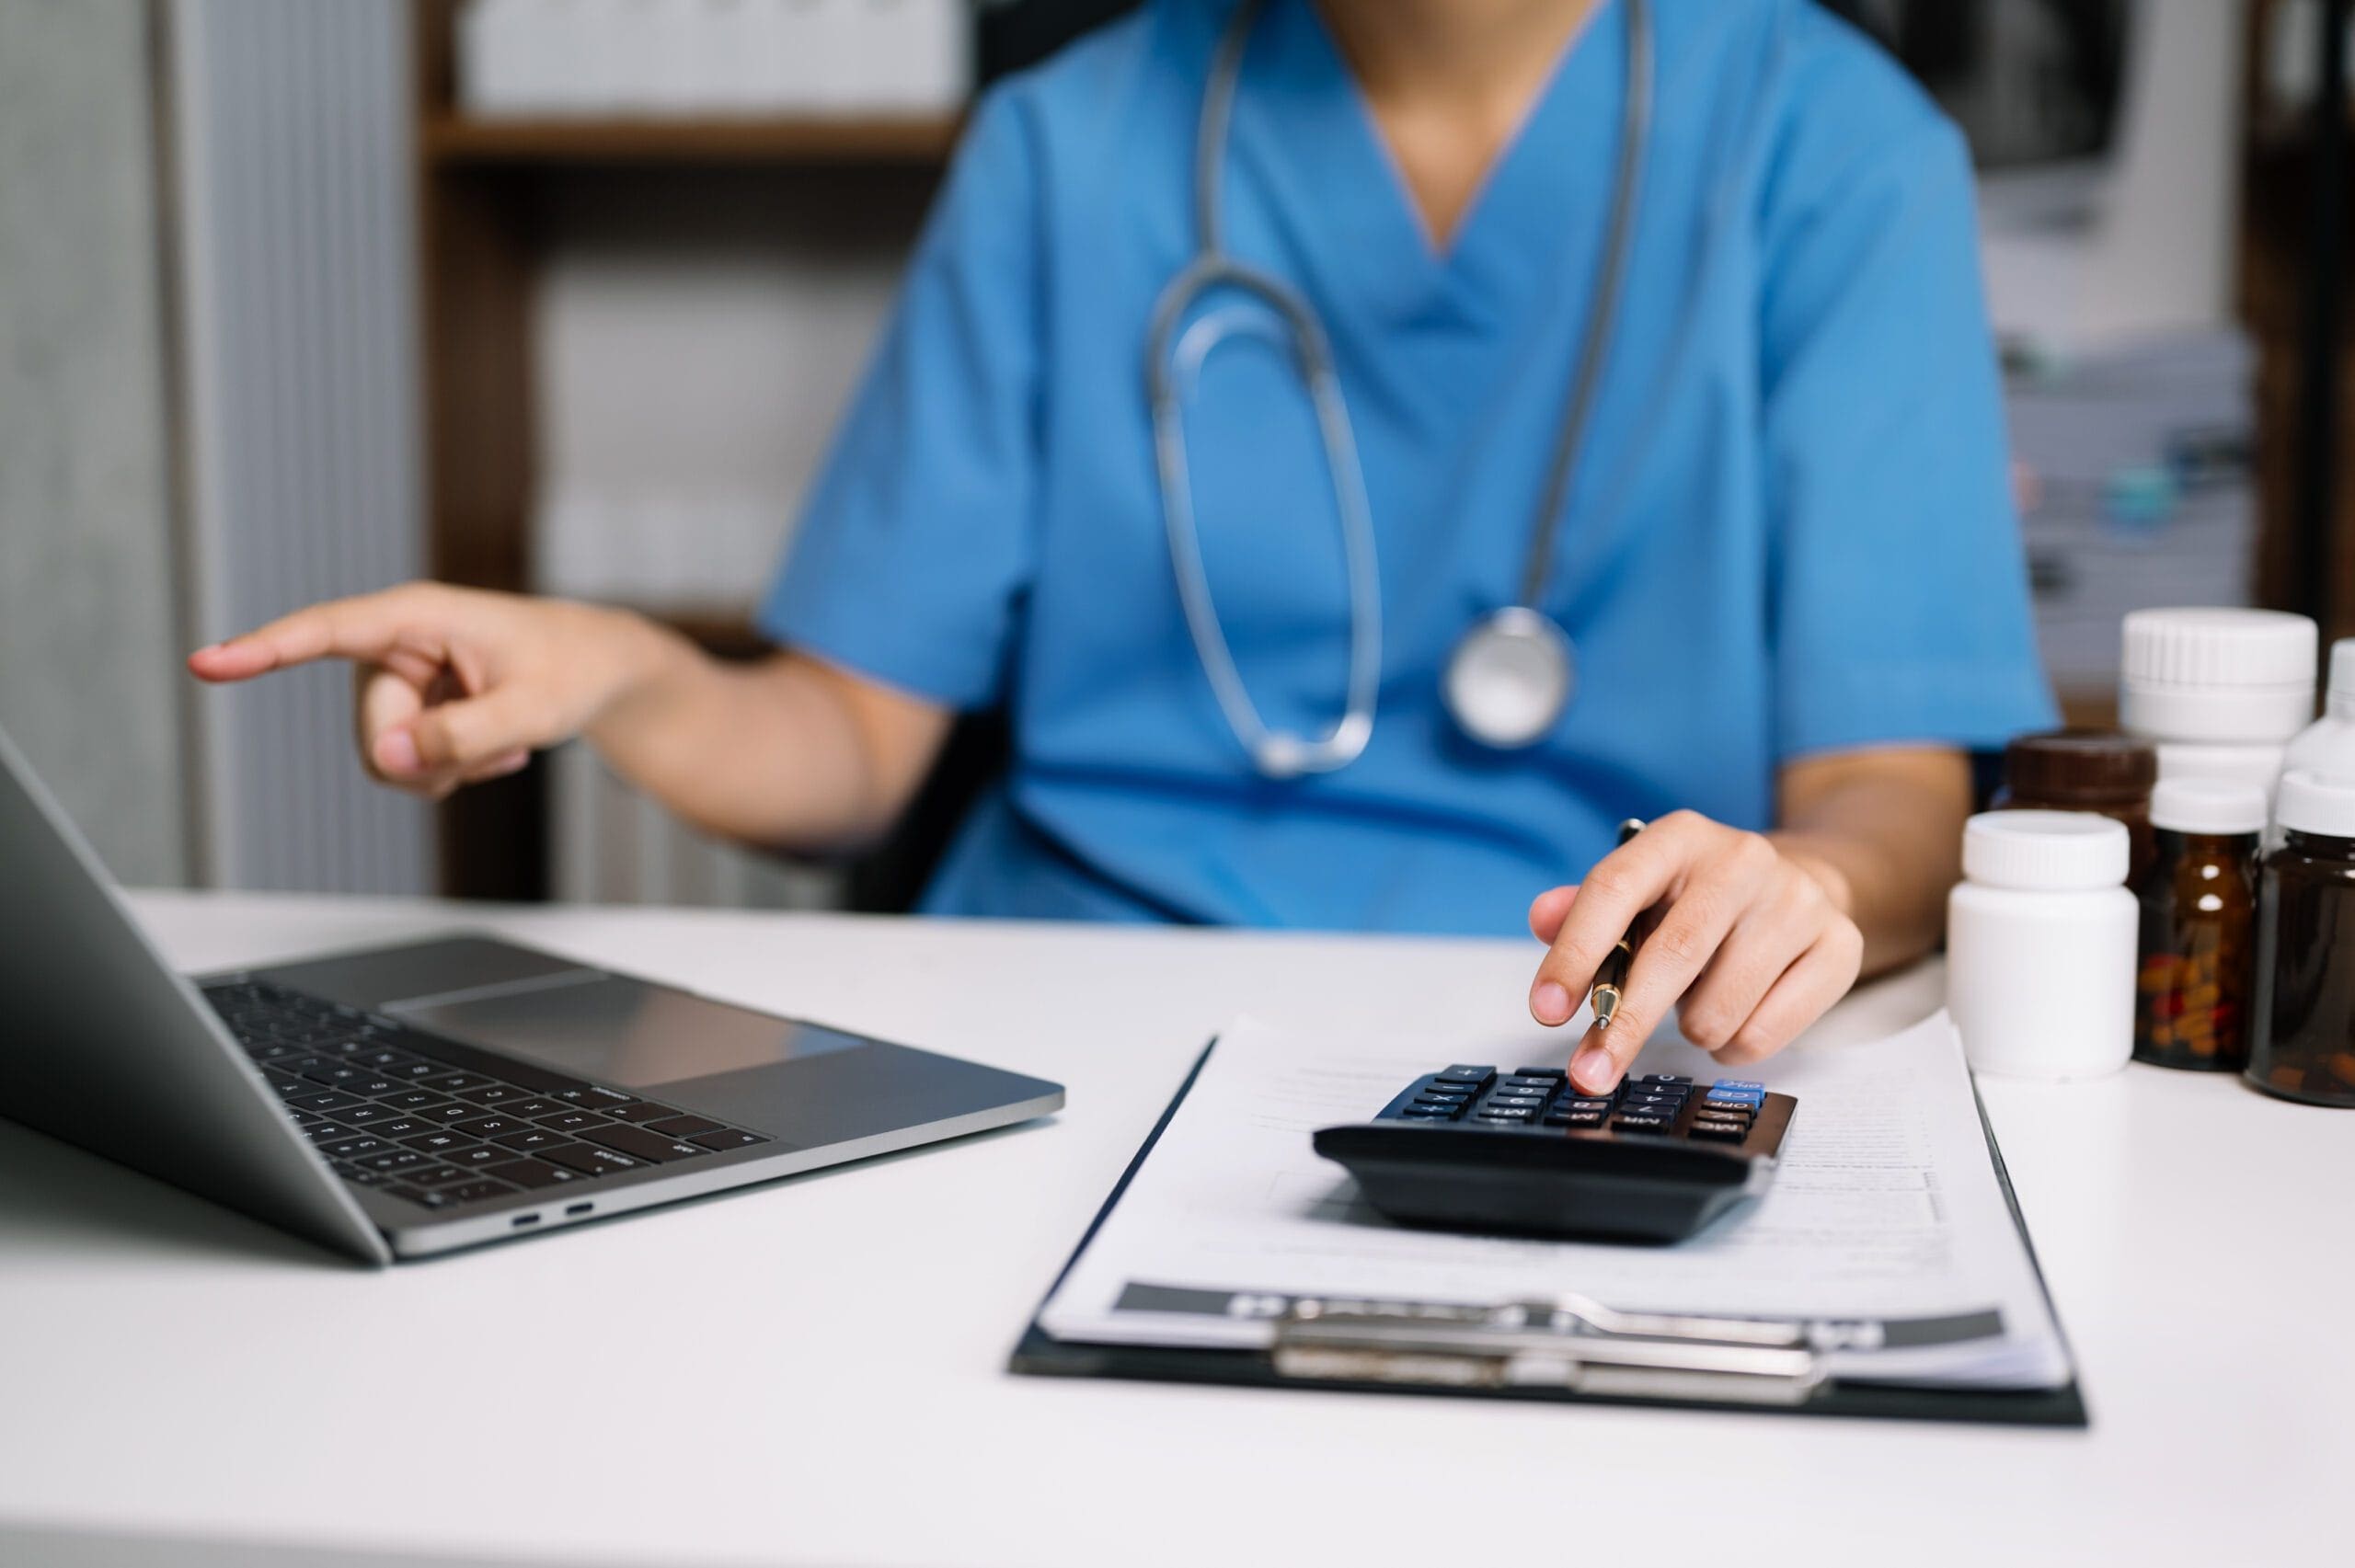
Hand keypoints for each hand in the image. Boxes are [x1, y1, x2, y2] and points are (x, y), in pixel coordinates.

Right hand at [188, 583, 663, 802]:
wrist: (600, 670)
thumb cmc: (573, 671)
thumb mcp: (533, 709)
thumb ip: (463, 736)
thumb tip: (386, 760)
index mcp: (417, 615)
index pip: (325, 631)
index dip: (264, 650)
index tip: (206, 663)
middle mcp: (395, 643)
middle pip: (373, 730)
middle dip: (427, 757)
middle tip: (497, 746)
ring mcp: (398, 678)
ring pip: (384, 756)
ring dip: (442, 768)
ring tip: (501, 741)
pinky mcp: (408, 707)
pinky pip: (404, 765)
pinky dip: (452, 770)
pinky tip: (496, 746)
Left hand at [1524, 811, 1863, 1094]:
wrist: (1801, 884)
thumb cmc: (1699, 900)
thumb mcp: (1640, 894)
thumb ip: (1583, 911)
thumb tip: (1542, 918)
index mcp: (1678, 837)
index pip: (1613, 890)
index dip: (1574, 955)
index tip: (1546, 1010)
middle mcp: (1741, 859)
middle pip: (1672, 956)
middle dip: (1623, 1025)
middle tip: (1591, 1073)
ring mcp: (1797, 901)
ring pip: (1718, 1009)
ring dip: (1690, 1029)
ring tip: (1696, 1002)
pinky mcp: (1839, 946)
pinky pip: (1764, 1034)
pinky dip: (1733, 1046)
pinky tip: (1736, 1014)